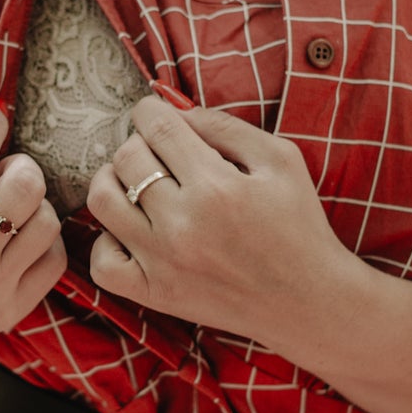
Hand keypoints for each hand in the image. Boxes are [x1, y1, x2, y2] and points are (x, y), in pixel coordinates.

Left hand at [86, 95, 353, 344]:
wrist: (309, 301)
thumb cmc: (299, 225)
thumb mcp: (280, 159)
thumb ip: (224, 127)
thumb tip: (175, 111)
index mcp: (216, 186)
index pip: (155, 127)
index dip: (149, 111)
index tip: (155, 116)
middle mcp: (183, 224)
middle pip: (126, 158)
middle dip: (138, 143)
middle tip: (158, 153)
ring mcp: (163, 263)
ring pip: (102, 201)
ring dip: (113, 180)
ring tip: (136, 183)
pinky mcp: (156, 295)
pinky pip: (102, 261)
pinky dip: (109, 240)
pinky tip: (134, 231)